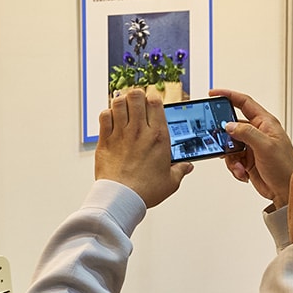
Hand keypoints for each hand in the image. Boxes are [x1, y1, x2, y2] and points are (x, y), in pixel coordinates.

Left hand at [95, 88, 192, 205]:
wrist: (121, 197)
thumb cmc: (145, 190)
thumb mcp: (170, 181)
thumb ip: (180, 170)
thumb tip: (187, 167)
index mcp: (158, 137)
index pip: (156, 102)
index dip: (153, 98)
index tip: (152, 103)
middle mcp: (139, 131)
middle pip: (136, 96)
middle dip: (136, 95)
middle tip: (136, 102)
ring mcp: (121, 134)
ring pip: (119, 103)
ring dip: (121, 102)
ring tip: (123, 108)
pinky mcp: (105, 140)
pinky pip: (104, 116)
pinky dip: (107, 113)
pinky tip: (111, 119)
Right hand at [209, 88, 292, 207]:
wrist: (286, 191)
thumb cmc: (285, 168)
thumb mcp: (266, 147)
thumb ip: (247, 133)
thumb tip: (229, 125)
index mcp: (265, 123)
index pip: (244, 102)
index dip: (228, 96)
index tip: (213, 94)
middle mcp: (258, 132)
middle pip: (232, 125)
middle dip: (224, 135)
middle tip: (219, 142)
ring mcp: (251, 146)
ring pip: (229, 144)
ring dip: (230, 157)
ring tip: (239, 166)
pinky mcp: (247, 159)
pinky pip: (231, 158)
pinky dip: (233, 166)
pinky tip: (242, 172)